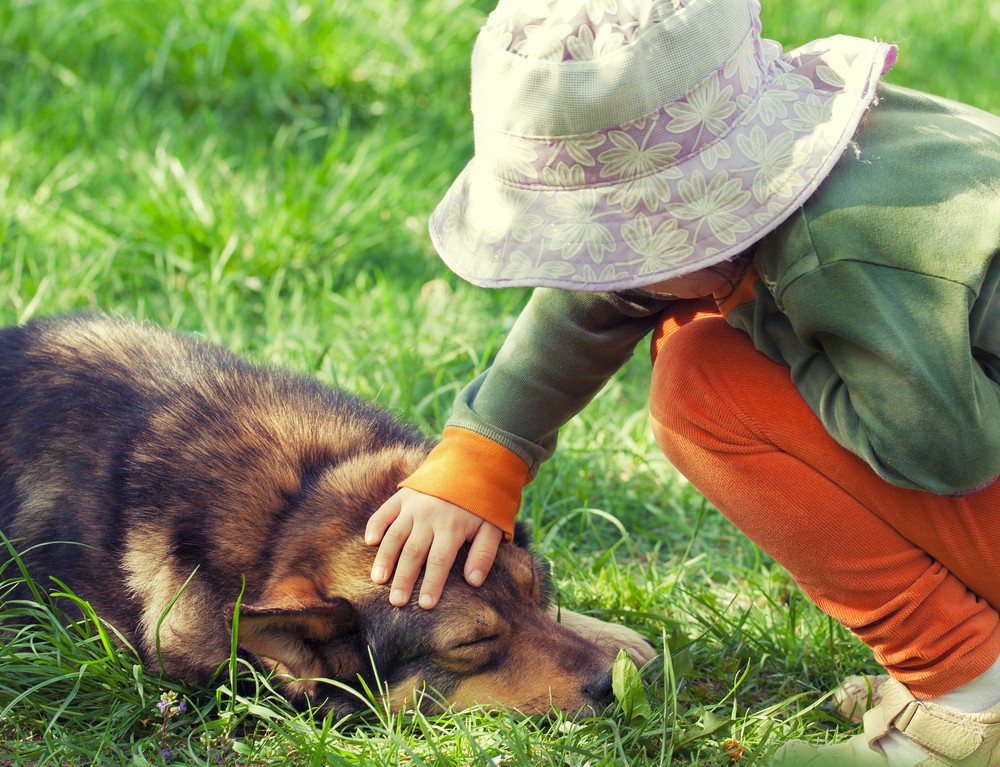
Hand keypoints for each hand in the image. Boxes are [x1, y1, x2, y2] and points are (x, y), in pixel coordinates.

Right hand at [365, 487, 503, 608]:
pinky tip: (369, 542)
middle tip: (396, 603)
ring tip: (378, 580)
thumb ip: (484, 554)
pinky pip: (385, 512)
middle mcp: (429, 517)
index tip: (425, 606)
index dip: (432, 584)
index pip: (440, 561)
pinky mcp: (403, 496)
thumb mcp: (493, 526)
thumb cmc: (483, 502)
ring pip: (395, 536)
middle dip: (404, 579)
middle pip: (414, 553)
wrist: (472, 462)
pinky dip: (376, 525)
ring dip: (385, 559)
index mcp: (452, 527)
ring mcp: (413, 506)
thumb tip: (474, 582)